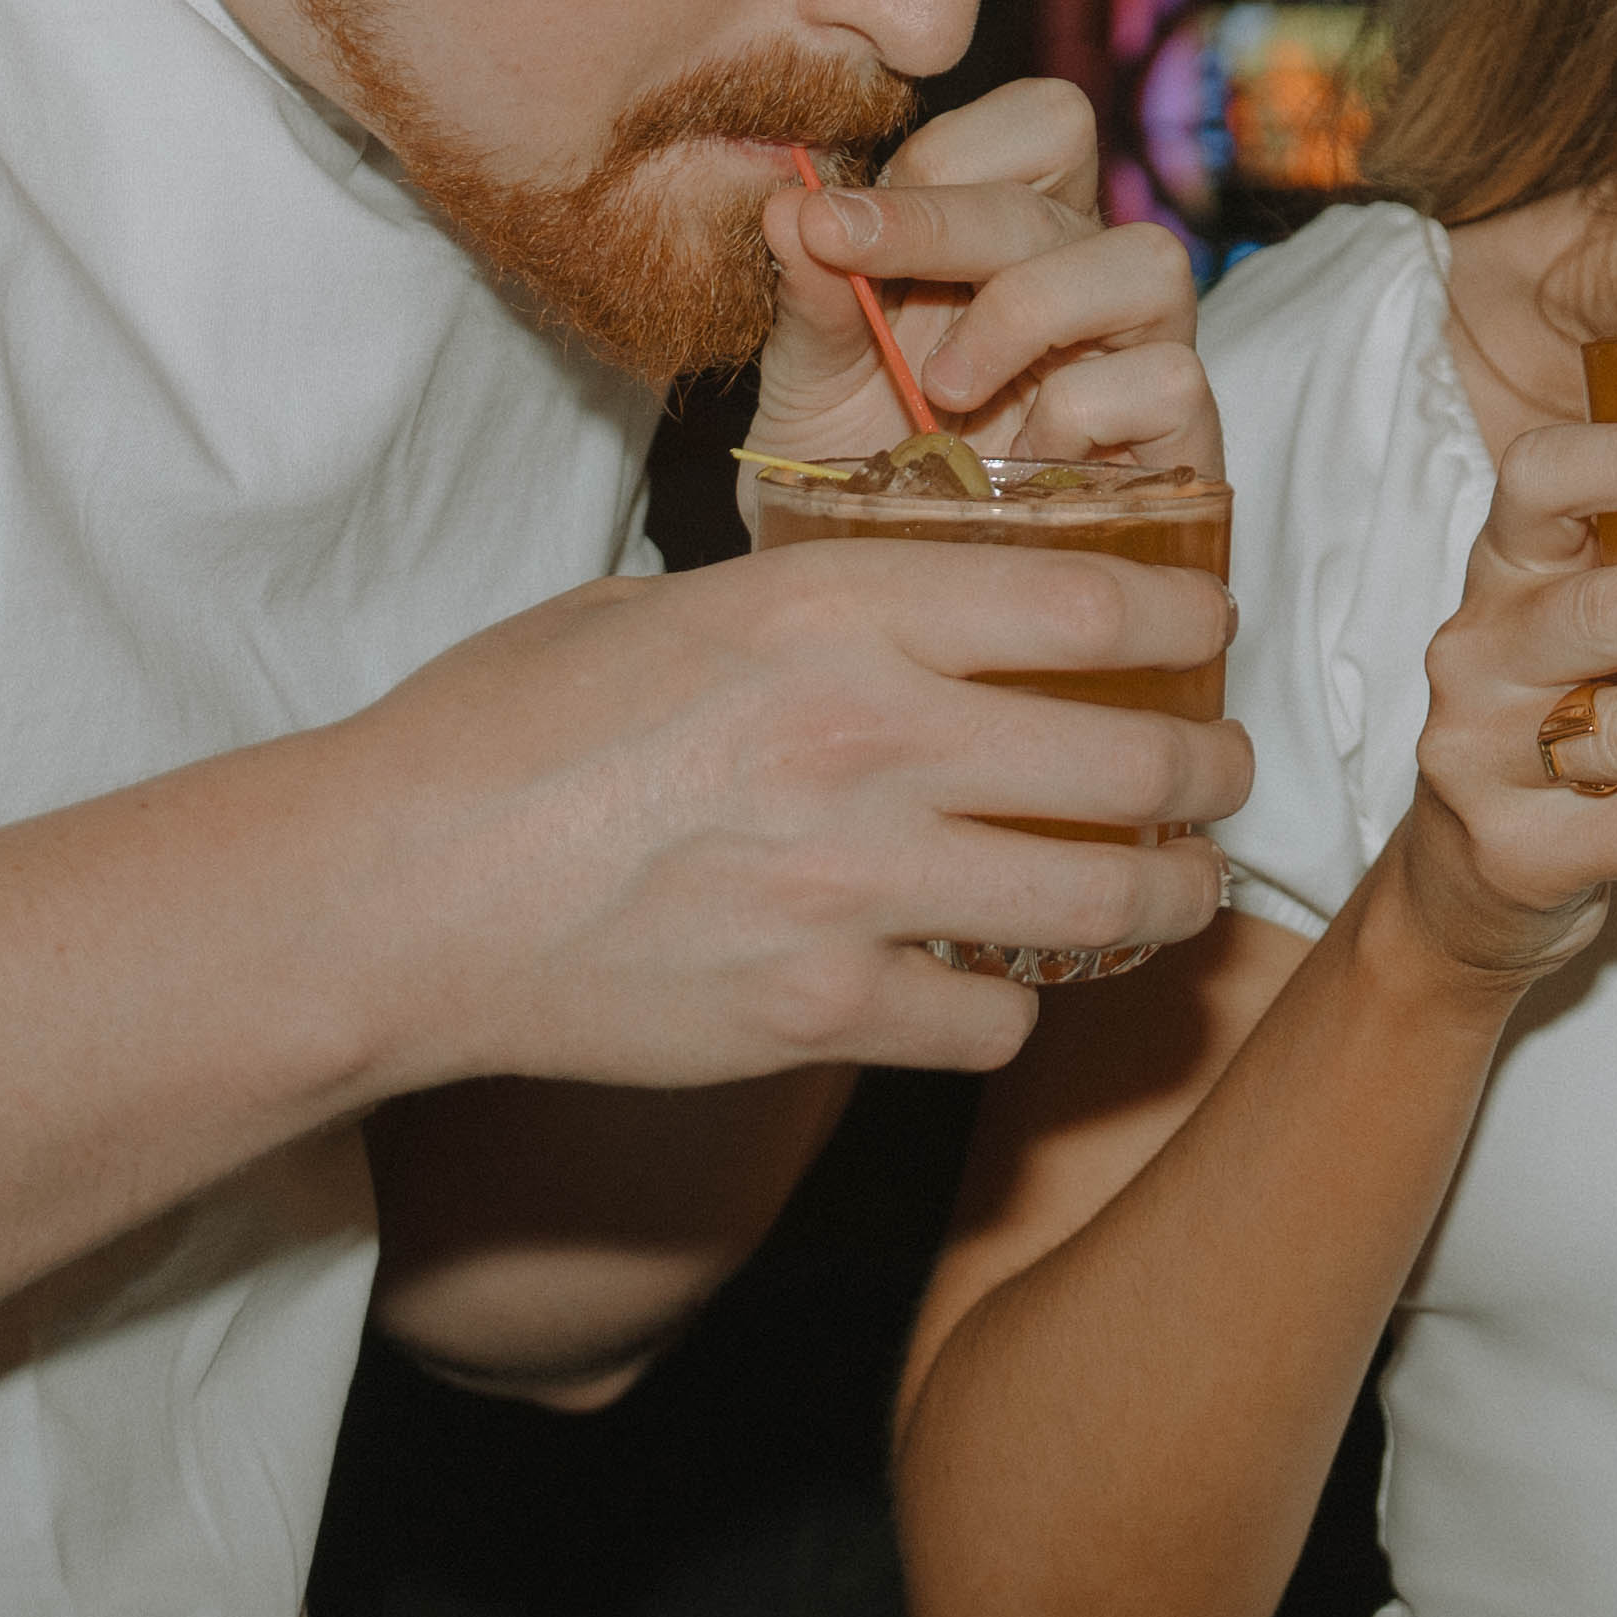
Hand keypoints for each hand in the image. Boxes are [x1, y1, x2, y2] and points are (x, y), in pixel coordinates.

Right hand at [319, 536, 1249, 1084]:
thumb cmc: (497, 732)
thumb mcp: (658, 606)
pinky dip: (1007, 1007)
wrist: (393, 894)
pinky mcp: (824, 1013)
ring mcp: (857, 885)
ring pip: (1108, 901)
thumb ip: (797, 609)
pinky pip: (995, 1019)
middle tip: (1223, 780)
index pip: (1093, 597)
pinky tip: (988, 986)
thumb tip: (887, 620)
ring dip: (1168, 898)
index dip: (1185, 618)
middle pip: (1143, 759)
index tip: (1209, 634)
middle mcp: (874, 737)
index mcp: (834, 607)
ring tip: (1174, 890)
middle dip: (1215, 775)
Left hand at [751, 78, 1215, 483]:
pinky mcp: (1181, 446)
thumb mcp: (811, 386)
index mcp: (1014, 238)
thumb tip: (787, 204)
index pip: (1041, 124)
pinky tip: (1010, 463)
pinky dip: (1079, 411)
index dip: (942, 155)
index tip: (829, 223)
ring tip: (941, 386)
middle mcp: (1090, 281)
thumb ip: (809, 296)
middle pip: (1070, 185)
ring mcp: (1144, 358)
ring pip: (1149, 263)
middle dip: (939, 221)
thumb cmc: (862, 482)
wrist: (893, 613)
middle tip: (848, 265)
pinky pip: (1169, 382)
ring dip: (1028, 308)